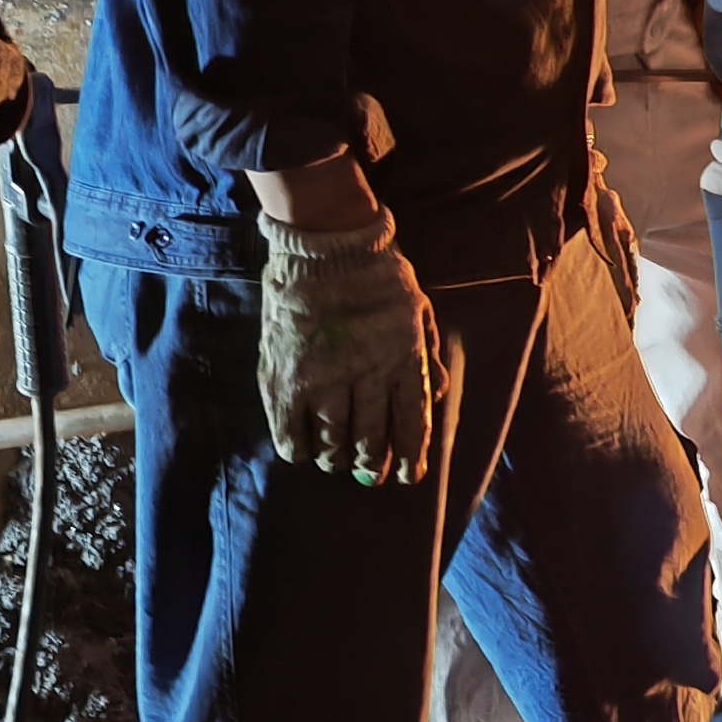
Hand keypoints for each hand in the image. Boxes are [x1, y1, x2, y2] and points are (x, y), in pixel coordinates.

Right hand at [256, 203, 444, 485]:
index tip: (408, 477)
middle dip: (374, 465)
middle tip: (372, 474)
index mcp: (402, 358)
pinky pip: (289, 431)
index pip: (411, 424)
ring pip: (332, 441)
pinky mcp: (284, 378)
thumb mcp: (417, 308)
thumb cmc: (377, 274)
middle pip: (372, 440)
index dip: (411, 457)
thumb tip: (437, 395)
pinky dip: (297, 449)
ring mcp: (321, 379)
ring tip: (339, 460)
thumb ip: (428, 353)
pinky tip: (303, 450)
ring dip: (338, 458)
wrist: (324, 244)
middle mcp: (365, 374)